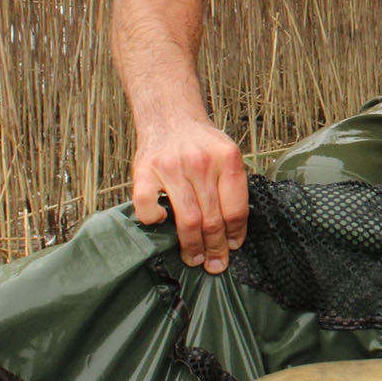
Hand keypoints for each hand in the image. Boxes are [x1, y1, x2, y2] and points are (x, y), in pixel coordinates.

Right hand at [129, 118, 248, 273]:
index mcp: (227, 158)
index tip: (232, 247)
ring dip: (191, 246)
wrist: (170, 115)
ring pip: (186, 219)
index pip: (237, 209)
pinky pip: (148, 206)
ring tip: (194, 258)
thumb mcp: (226, 156)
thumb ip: (231, 188)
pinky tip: (160, 222)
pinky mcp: (144, 170)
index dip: (235, 234)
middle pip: (212, 219)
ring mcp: (171, 166)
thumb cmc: (201, 143)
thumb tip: (233, 235)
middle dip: (215, 248)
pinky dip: (154, 220)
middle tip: (214, 264)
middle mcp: (201, 162)